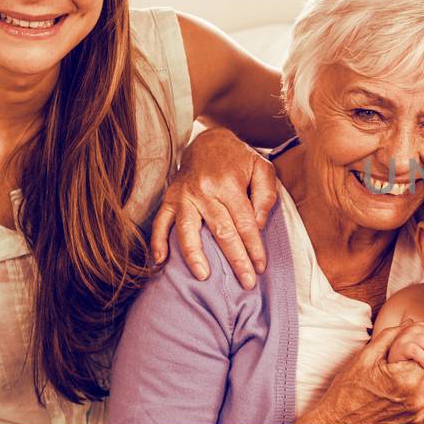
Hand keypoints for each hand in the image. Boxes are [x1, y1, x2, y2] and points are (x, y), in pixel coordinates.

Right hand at [150, 127, 278, 289]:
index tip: (260, 267)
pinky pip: (160, 222)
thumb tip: (258, 226)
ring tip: (204, 276)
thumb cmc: (240, 159)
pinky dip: (158, 242)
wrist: (208, 140)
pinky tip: (160, 262)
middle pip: (221, 231)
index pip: (245, 223)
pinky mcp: (169, 198)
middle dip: (235, 259)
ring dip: (195, 255)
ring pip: (187, 229)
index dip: (254, 247)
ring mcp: (184, 195)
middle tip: (246, 282)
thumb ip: (265, 196)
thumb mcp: (262, 168)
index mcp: (229, 184)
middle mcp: (204, 191)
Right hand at [310, 322, 423, 423]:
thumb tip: (410, 323)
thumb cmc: (348, 390)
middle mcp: (416, 399)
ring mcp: (416, 415)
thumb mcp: (366, 357)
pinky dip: (418, 400)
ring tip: (407, 381)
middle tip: (422, 364)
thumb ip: (391, 337)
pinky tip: (400, 396)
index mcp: (407, 378)